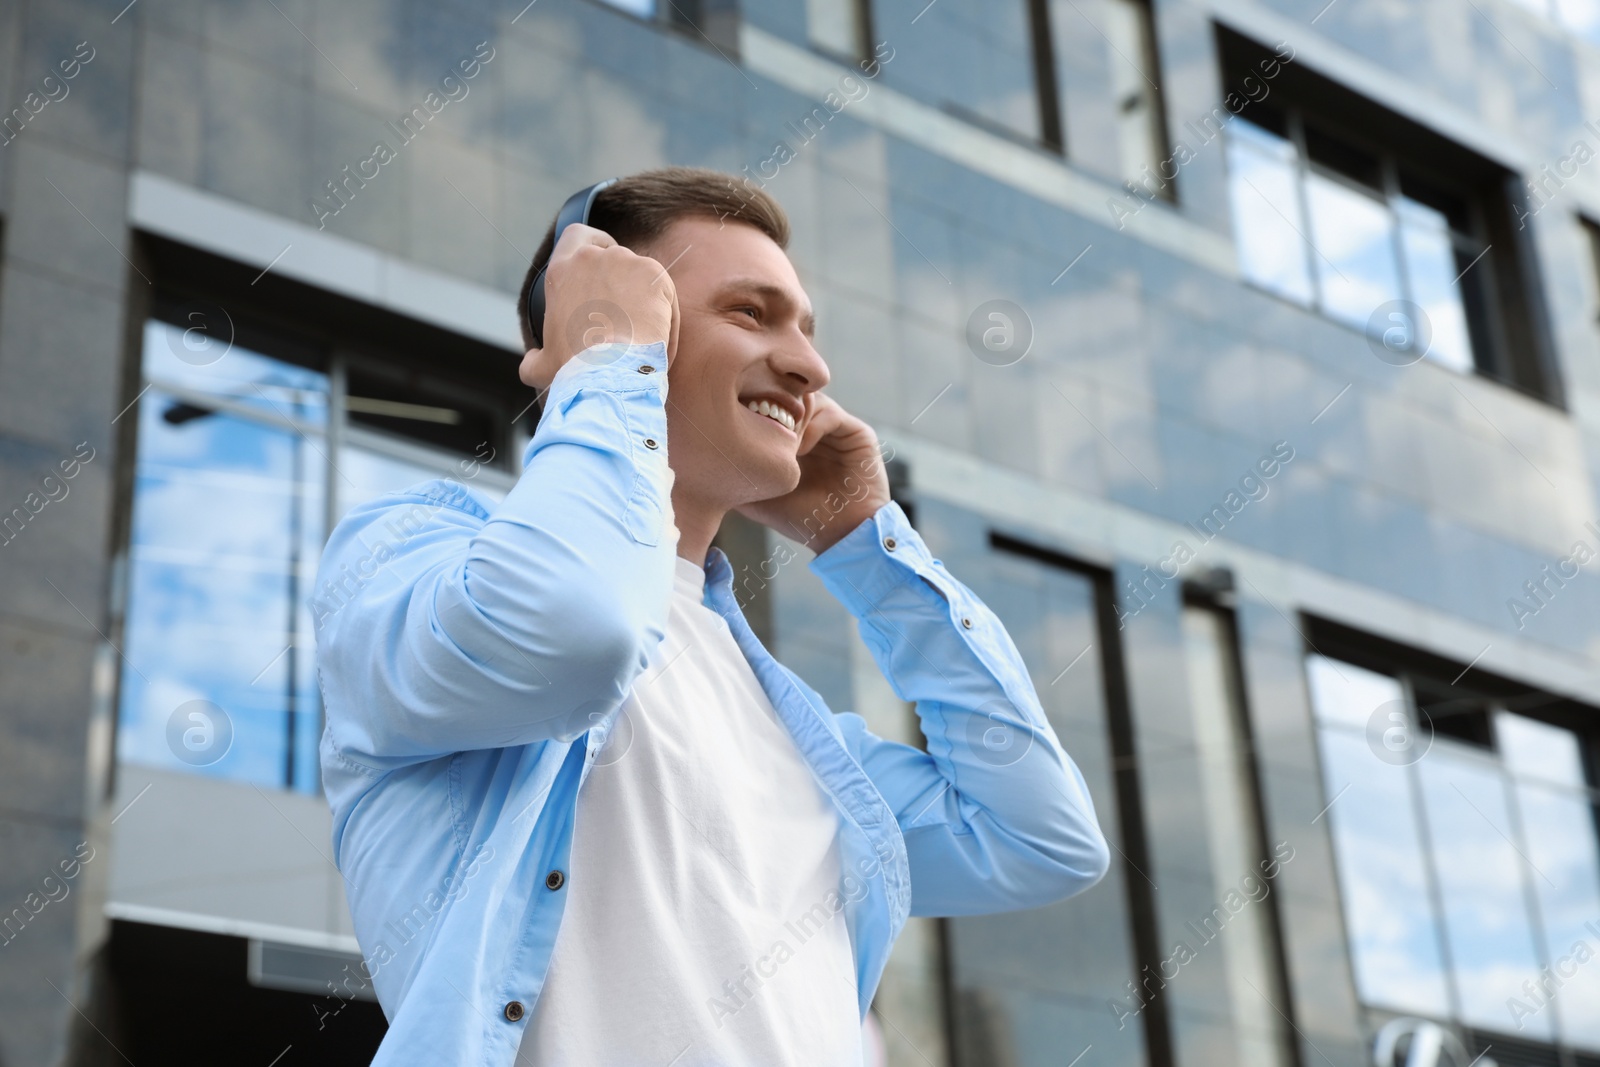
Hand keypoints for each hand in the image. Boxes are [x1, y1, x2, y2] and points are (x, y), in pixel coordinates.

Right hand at [519, 224, 680, 389]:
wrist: (611, 372)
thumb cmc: (575, 369)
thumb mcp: (543, 365)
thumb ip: (534, 358)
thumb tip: (531, 360)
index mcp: (562, 270)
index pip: (576, 235)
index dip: (593, 242)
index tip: (602, 258)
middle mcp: (592, 258)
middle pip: (613, 255)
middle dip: (622, 279)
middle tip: (625, 310)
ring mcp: (625, 262)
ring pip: (641, 274)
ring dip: (644, 298)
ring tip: (642, 334)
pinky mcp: (654, 274)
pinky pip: (663, 291)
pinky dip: (664, 313)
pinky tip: (658, 339)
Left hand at [734, 393, 890, 553]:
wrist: (838, 536)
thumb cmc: (797, 517)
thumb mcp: (756, 493)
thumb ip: (735, 471)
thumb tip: (702, 454)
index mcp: (793, 434)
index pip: (772, 401)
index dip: (755, 405)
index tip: (738, 422)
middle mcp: (815, 425)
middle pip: (790, 392)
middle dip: (772, 405)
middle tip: (758, 425)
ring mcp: (836, 427)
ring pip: (809, 398)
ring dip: (791, 417)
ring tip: (781, 444)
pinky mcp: (856, 432)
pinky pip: (830, 413)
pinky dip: (812, 427)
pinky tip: (800, 451)